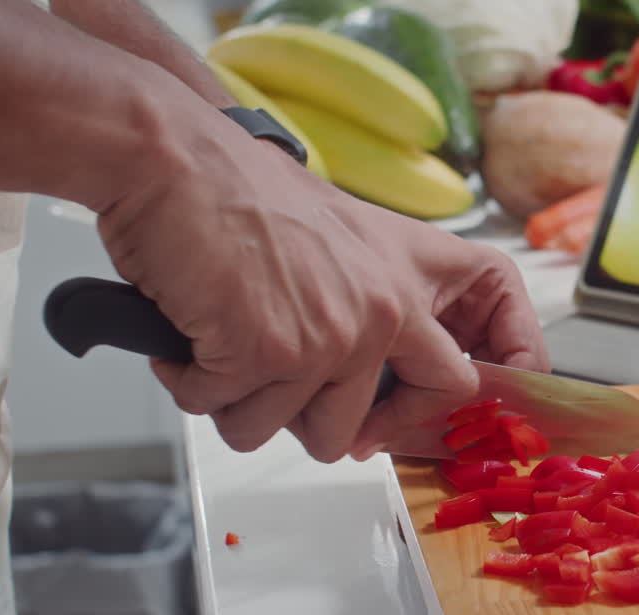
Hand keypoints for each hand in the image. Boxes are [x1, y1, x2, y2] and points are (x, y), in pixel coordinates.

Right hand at [97, 104, 547, 462]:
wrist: (176, 158)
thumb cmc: (242, 187)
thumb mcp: (345, 234)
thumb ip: (372, 302)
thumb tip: (366, 376)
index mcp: (409, 279)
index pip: (462, 378)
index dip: (432, 416)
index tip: (406, 431)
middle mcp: (383, 312)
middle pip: (372, 425)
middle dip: (323, 423)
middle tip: (280, 386)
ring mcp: (330, 338)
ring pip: (288, 432)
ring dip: (241, 400)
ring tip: (223, 339)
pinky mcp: (268, 354)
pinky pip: (224, 413)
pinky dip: (193, 383)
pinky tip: (191, 332)